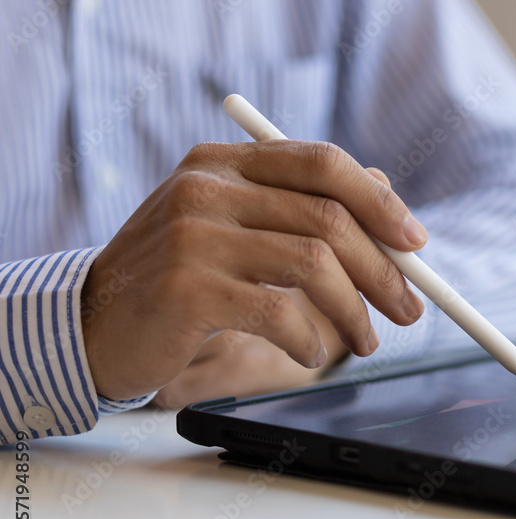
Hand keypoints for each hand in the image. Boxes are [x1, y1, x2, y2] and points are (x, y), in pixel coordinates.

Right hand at [82, 141, 425, 401]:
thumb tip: (389, 198)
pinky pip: (279, 311)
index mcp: (224, 164)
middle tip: (409, 310)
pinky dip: (310, 339)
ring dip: (355, 312)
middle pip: (328, 217)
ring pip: (313, 262)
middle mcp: (206, 187)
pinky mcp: (187, 287)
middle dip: (384, 270)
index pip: (321, 162)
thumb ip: (299, 208)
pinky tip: (311, 354)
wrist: (93, 325)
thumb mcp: (235, 230)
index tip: (417, 244)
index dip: (380, 202)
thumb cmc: (178, 281)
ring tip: (366, 343)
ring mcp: (192, 234)